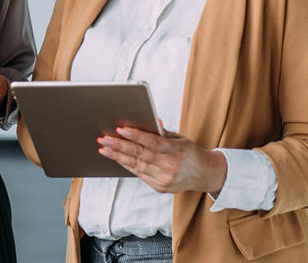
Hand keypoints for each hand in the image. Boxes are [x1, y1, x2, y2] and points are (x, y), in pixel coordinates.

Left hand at [97, 126, 226, 194]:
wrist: (204, 175)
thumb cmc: (189, 152)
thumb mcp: (179, 138)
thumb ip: (161, 132)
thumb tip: (146, 120)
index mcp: (176, 150)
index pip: (152, 142)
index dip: (136, 135)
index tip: (120, 129)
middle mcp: (170, 166)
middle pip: (140, 154)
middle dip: (119, 145)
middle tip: (103, 138)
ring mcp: (164, 179)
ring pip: (136, 165)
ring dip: (117, 156)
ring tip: (104, 147)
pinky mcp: (159, 187)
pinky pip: (138, 174)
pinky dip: (126, 164)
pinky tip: (116, 157)